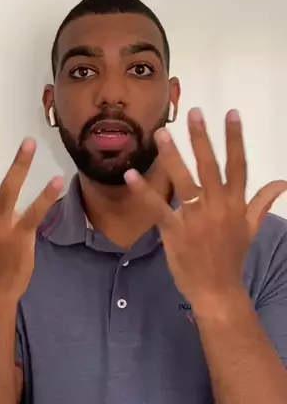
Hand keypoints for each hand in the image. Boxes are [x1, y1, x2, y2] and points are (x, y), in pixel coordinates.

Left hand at [124, 108, 286, 312]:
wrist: (217, 290)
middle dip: (201, 139)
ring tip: (162, 134)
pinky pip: (158, 207)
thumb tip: (283, 182)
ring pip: (184, 181)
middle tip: (193, 113)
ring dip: (172, 156)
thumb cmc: (232, 257)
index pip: (238, 165)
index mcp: (236, 204)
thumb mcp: (250, 227)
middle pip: (210, 166)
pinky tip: (132, 174)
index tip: (231, 114)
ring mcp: (195, 219)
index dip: (235, 139)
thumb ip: (262, 201)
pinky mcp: (174, 231)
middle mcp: (217, 207)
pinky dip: (144, 191)